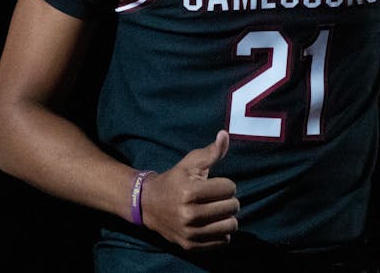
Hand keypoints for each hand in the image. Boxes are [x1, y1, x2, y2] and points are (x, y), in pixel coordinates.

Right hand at [140, 130, 238, 250]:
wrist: (147, 205)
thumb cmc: (173, 180)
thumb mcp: (189, 163)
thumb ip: (210, 152)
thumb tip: (224, 134)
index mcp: (190, 191)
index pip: (229, 188)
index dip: (226, 184)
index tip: (215, 185)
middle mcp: (190, 214)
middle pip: (232, 207)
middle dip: (229, 200)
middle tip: (217, 198)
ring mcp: (190, 232)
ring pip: (230, 226)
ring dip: (228, 217)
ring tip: (218, 211)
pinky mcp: (191, 245)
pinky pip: (222, 241)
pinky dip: (222, 232)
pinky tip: (212, 223)